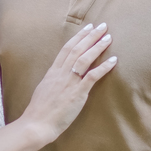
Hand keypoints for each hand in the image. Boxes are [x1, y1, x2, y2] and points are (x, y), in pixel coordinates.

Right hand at [17, 23, 116, 144]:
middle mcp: (61, 73)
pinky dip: (103, 67)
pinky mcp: (77, 93)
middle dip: (91, 36)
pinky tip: (113, 60)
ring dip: (98, 47)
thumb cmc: (40, 110)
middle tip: (102, 26)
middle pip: (77, 49)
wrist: (37, 123)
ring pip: (84, 59)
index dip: (79, 37)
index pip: (67, 49)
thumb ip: (54, 80)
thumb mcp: (44, 89)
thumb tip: (59, 75)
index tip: (88, 27)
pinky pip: (92, 76)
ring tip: (108, 38)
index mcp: (53, 72)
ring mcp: (69, 82)